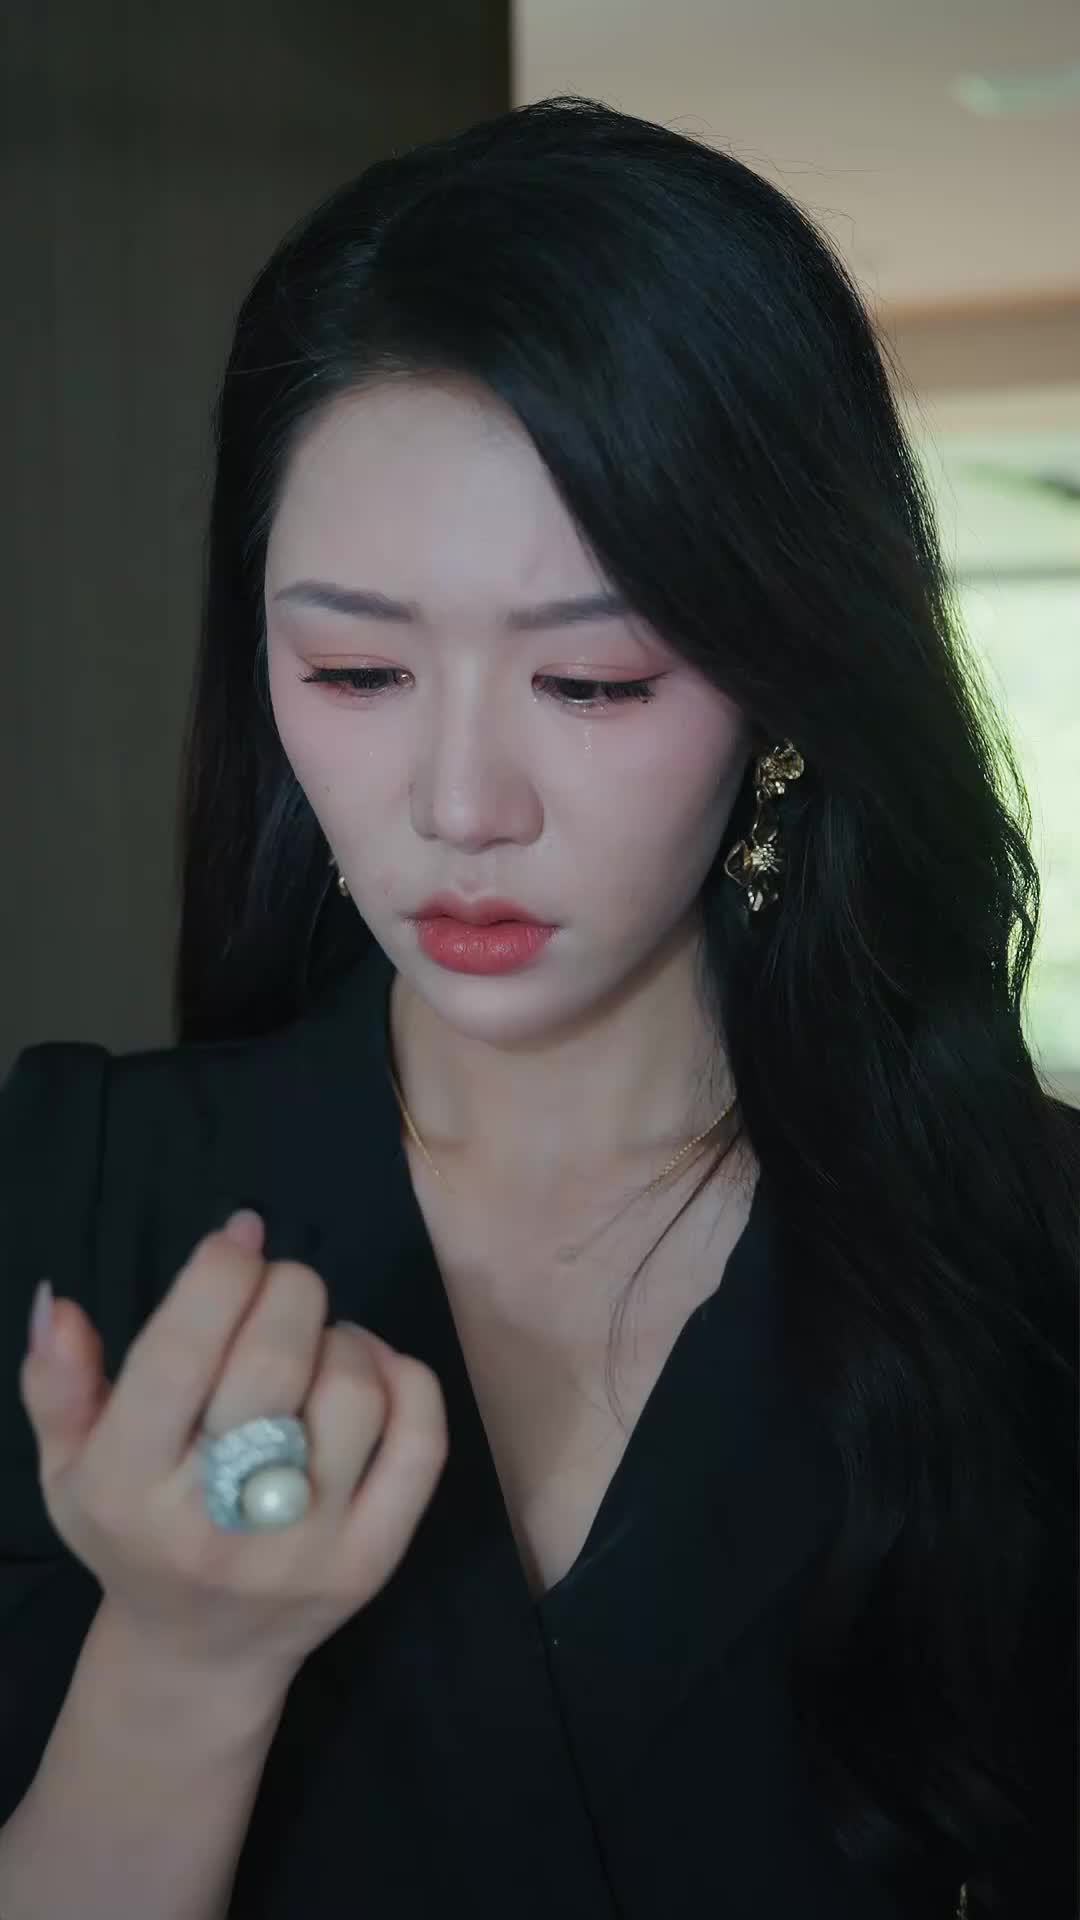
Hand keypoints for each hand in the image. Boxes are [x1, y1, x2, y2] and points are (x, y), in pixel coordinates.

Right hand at [19, 1211, 448, 1692]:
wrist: (200, 1653)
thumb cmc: (133, 1535)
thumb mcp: (68, 1467)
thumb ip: (56, 1383)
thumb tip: (58, 1301)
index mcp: (126, 1486)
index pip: (180, 1352)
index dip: (221, 1271)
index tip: (239, 1237)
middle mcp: (214, 1521)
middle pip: (274, 1360)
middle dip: (288, 1288)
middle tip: (281, 1284)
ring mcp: (302, 1547)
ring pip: (352, 1391)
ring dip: (343, 1336)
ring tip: (316, 1341)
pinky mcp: (370, 1562)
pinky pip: (418, 1443)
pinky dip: (407, 1380)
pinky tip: (371, 1370)